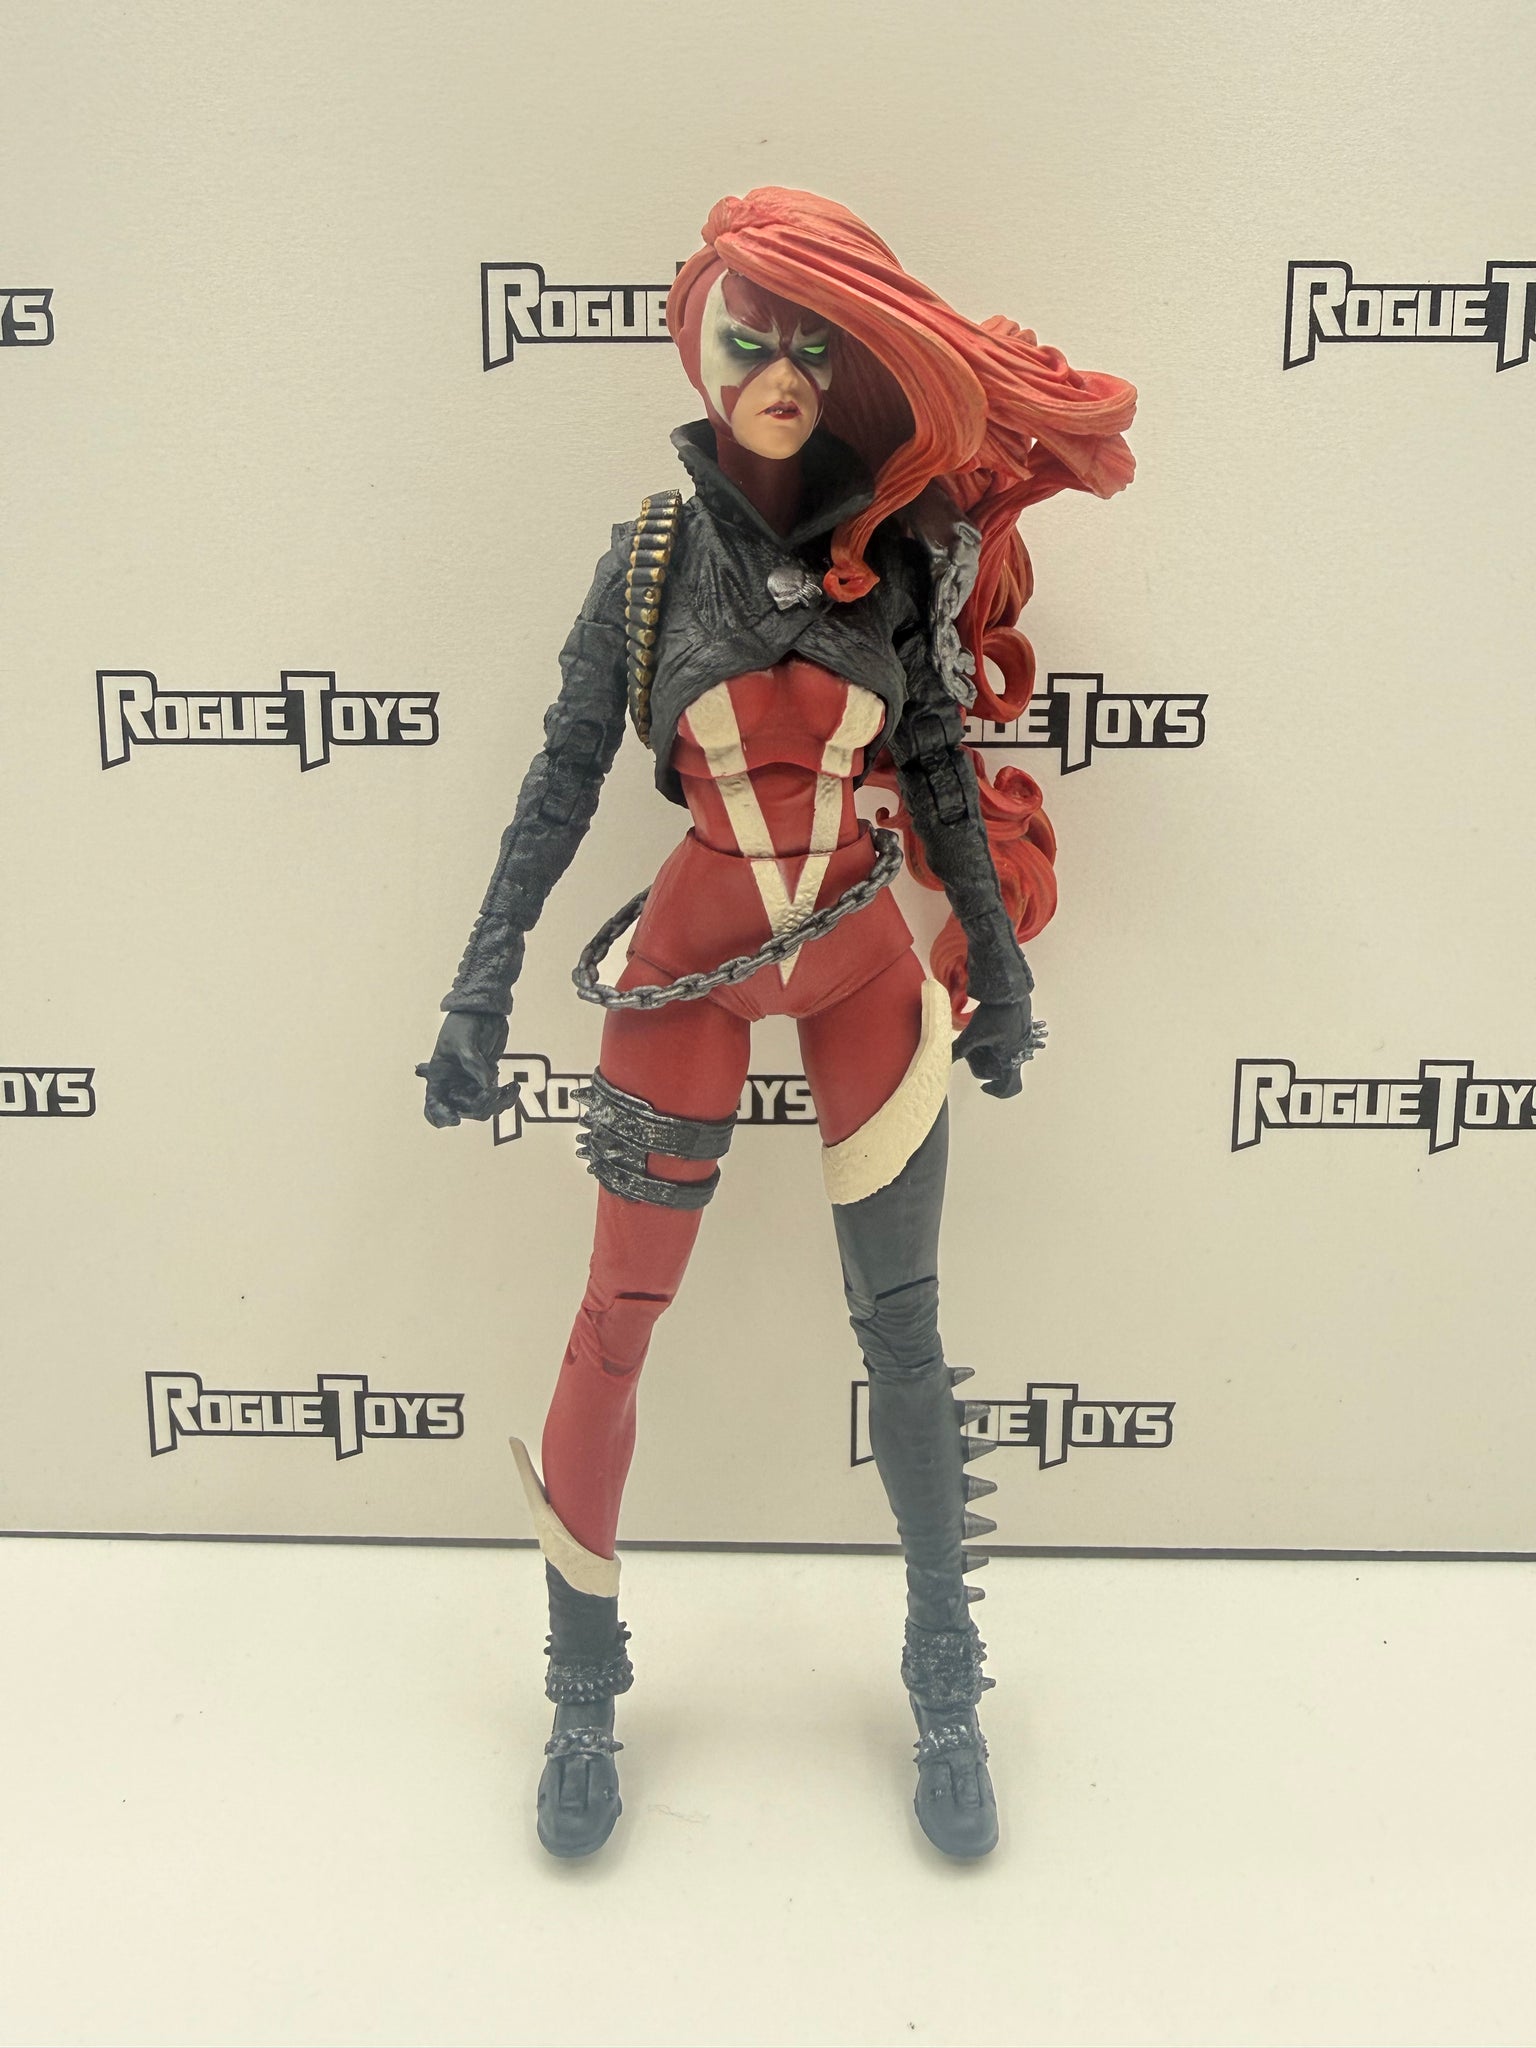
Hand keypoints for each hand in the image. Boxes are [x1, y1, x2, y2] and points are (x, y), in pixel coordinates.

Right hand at [416, 1010, 517, 1126]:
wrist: (485, 1009)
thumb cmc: (464, 1021)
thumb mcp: (464, 1039)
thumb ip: (474, 1063)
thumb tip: (488, 1085)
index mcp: (439, 1076)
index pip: (433, 1105)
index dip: (441, 1116)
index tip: (455, 1119)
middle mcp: (454, 1084)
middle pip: (464, 1110)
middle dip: (480, 1105)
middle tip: (494, 1092)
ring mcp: (472, 1084)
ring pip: (484, 1108)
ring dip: (498, 1104)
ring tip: (510, 1090)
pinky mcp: (489, 1080)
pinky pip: (498, 1099)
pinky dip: (507, 1097)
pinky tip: (514, 1087)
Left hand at [951, 997, 1046, 1099]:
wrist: (1008, 989)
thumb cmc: (994, 1014)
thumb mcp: (973, 1034)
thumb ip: (959, 1049)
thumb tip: (943, 1059)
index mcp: (1009, 1058)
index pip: (1009, 1086)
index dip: (997, 1091)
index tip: (985, 1086)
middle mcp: (1019, 1052)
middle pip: (1002, 1070)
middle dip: (986, 1065)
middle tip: (973, 1054)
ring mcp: (1022, 1040)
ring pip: (1004, 1055)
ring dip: (990, 1052)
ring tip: (978, 1039)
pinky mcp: (1021, 1028)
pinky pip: (1008, 1042)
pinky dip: (995, 1041)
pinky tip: (986, 1029)